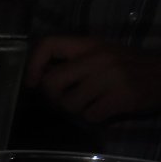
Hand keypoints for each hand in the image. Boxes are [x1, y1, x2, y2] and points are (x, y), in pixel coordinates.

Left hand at [27, 36, 160, 122]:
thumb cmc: (128, 67)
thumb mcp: (101, 54)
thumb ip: (73, 62)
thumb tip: (39, 79)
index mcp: (89, 44)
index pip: (48, 44)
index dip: (33, 65)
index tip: (33, 82)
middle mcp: (97, 57)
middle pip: (51, 82)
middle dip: (53, 98)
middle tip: (65, 99)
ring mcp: (110, 77)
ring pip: (69, 104)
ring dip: (76, 110)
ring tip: (91, 103)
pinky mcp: (120, 97)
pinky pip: (89, 116)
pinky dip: (93, 117)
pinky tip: (104, 110)